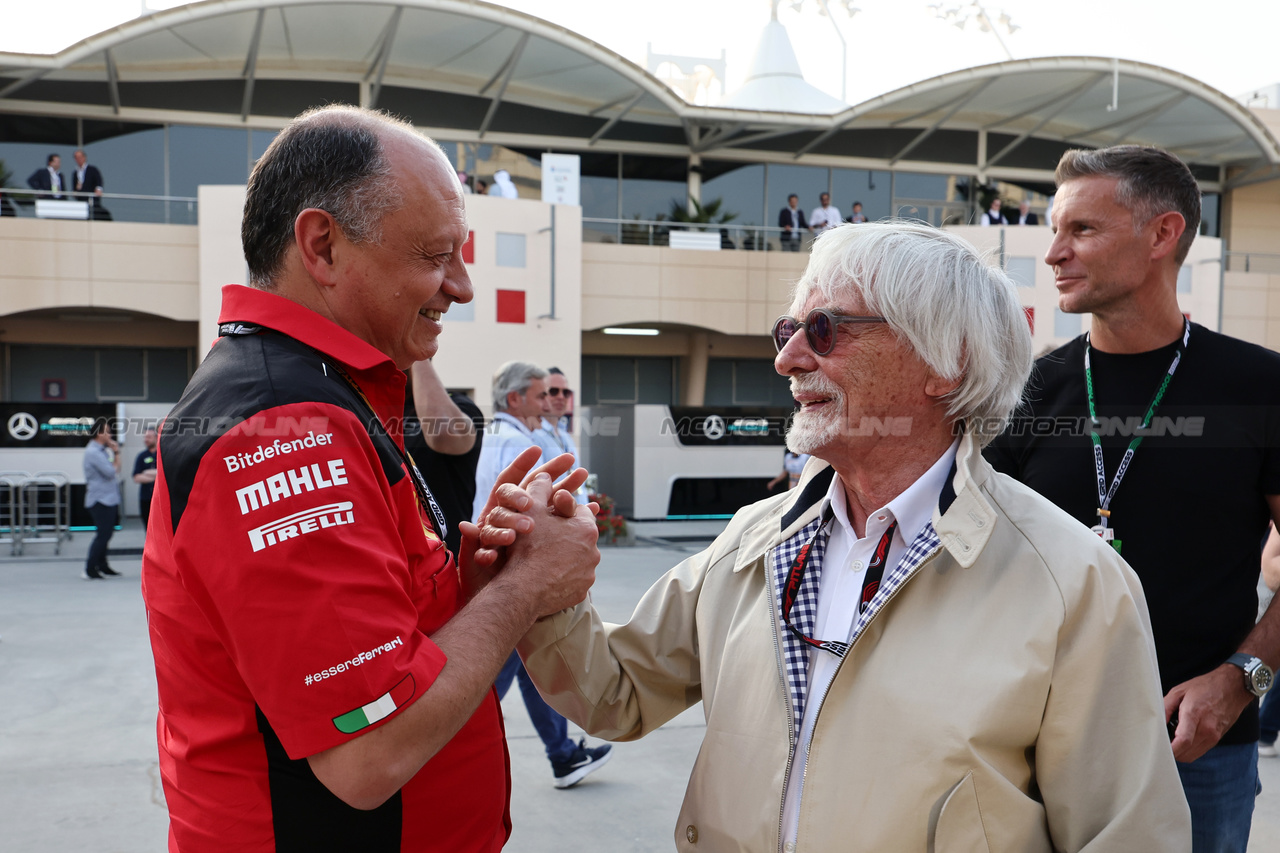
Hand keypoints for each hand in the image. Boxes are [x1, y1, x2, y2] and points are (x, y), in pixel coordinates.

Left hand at [459, 449, 589, 593]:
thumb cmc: (481, 583)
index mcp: (497, 516)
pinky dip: (578, 517)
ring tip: (583, 474)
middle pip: (535, 487)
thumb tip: (465, 526)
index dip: (522, 465)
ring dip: (568, 487)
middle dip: (553, 471)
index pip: (509, 483)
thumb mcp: (474, 565)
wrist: (497, 606)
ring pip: (553, 503)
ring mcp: (535, 530)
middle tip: (569, 459)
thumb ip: (474, 545)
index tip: (537, 451)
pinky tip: (593, 508)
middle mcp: (515, 518)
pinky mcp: (548, 544)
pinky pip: (565, 525)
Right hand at [493, 473, 599, 617]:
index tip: (552, 514)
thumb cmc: (528, 547)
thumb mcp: (531, 510)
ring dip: (566, 555)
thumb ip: (539, 489)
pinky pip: (574, 578)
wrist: (524, 589)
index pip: (581, 512)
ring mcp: (589, 573)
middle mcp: (594, 550)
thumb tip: (544, 476)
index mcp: (586, 528)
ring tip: (545, 557)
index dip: (564, 511)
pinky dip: (563, 575)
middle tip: (546, 536)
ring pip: (579, 558)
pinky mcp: (582, 591)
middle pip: (580, 536)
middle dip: (566, 534)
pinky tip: (547, 574)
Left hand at [1165, 664, 1252, 761]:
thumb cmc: (1205, 687)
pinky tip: (1183, 740)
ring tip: (1171, 740)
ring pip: (1192, 755)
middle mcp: (1206, 728)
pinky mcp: (1217, 739)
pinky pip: (1199, 751)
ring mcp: (1214, 736)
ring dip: (1179, 752)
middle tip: (1161, 742)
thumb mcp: (1179, 691)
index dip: (1170, 749)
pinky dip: (1189, 750)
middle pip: (1185, 752)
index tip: (1160, 749)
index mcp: (1194, 714)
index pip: (1183, 740)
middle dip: (1171, 751)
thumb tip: (1156, 722)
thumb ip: (1165, 707)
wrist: (1232, 688)